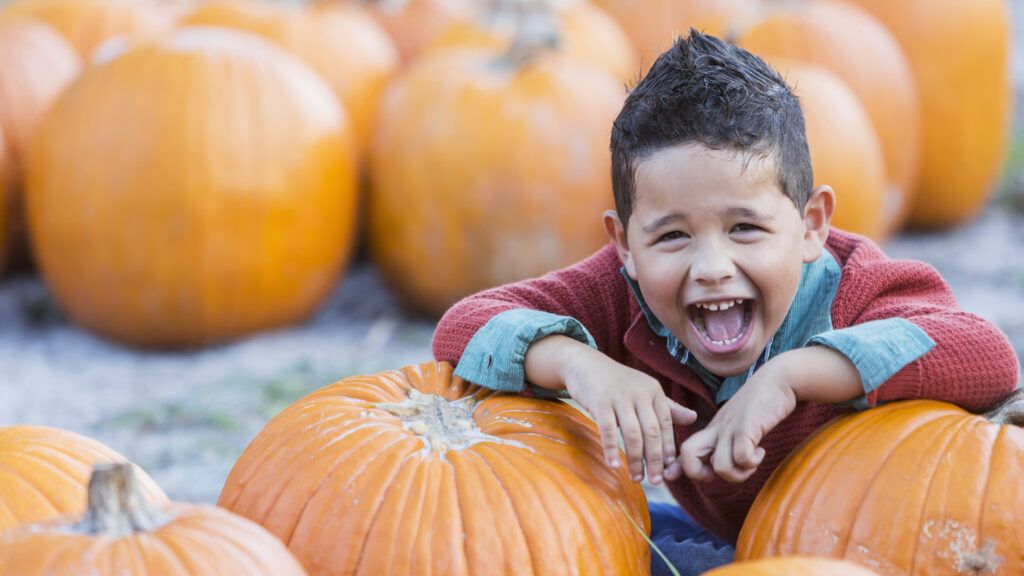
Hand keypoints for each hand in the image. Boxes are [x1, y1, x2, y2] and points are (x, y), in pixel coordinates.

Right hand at [561, 346, 696, 484]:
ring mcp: (620, 397)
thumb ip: (668, 407)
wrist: (586, 365)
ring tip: (636, 478)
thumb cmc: (618, 382)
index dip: (668, 448)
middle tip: (655, 481)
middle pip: (652, 432)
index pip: (666, 424)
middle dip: (654, 460)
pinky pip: (608, 430)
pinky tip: (613, 465)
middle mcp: (640, 393)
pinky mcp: (600, 402)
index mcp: (654, 391)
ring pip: (633, 434)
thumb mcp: (645, 390)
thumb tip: (694, 418)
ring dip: (636, 459)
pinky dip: (612, 449)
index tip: (669, 468)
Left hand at [679, 357, 797, 482]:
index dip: (684, 467)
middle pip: (688, 454)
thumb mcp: (737, 424)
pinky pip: (742, 457)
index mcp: (711, 429)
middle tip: (729, 470)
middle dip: (701, 474)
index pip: (685, 450)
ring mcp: (730, 426)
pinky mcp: (747, 426)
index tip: (696, 472)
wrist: (778, 380)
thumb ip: (728, 441)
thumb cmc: (760, 405)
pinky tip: (761, 451)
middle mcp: (716, 428)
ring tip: (752, 461)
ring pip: (719, 466)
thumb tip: (724, 465)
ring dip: (739, 473)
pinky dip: (753, 462)